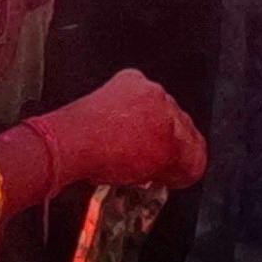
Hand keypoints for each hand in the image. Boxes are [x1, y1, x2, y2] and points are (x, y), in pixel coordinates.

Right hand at [37, 67, 208, 194]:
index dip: (159, 134)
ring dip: (175, 159)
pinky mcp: (172, 138)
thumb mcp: (103, 118)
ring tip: (162, 176)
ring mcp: (165, 113)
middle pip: (178, 122)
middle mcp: (154, 91)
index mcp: (134, 81)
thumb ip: (126, 124)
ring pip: (187, 140)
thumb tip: (140, 150)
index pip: (162, 108)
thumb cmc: (76, 137)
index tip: (153, 149)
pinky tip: (170, 181)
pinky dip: (183, 174)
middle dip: (170, 145)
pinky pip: (192, 160)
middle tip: (156, 167)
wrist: (69, 143)